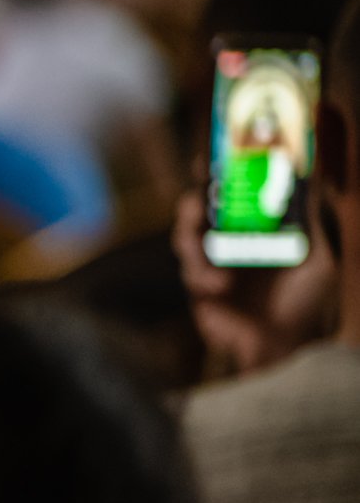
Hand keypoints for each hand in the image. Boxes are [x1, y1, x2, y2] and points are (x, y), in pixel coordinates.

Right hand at [170, 186, 337, 376]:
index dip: (219, 174)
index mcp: (257, 228)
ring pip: (186, 236)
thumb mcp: (316, 255)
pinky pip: (190, 269)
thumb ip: (308, 219)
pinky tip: (220, 284)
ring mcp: (214, 263)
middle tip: (199, 197)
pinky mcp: (199, 287)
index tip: (210, 158)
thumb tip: (311, 177)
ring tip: (200, 242)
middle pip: (200, 209)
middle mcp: (232, 241)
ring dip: (190, 235)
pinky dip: (201, 273)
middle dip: (194, 200)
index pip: (234, 193)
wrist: (285, 344)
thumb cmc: (306, 302)